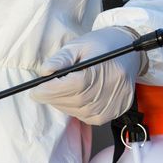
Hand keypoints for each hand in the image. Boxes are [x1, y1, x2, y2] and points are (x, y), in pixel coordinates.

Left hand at [29, 27, 146, 125]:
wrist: (128, 54)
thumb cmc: (102, 47)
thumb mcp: (79, 45)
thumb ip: (61, 59)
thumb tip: (44, 71)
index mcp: (99, 73)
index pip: (67, 88)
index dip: (48, 91)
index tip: (35, 90)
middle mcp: (107, 92)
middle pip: (69, 101)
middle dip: (52, 97)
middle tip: (43, 90)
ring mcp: (110, 106)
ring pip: (75, 111)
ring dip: (62, 103)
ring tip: (62, 90)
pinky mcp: (112, 114)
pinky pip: (84, 116)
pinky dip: (75, 108)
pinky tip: (76, 96)